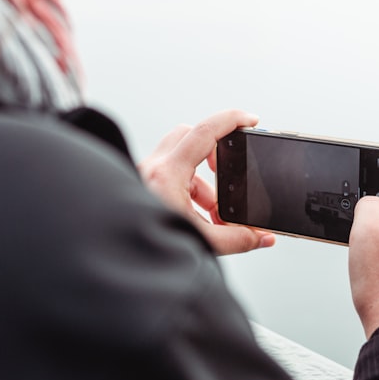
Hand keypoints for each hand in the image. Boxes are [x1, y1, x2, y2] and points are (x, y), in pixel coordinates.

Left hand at [139, 109, 275, 255]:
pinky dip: (188, 190)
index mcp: (166, 175)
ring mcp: (143, 175)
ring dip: (202, 181)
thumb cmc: (145, 250)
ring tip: (215, 213)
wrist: (116, 259)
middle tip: (230, 174)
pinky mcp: (139, 185)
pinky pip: (170, 175)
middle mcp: (151, 168)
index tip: (250, 120)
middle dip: (215, 155)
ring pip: (180, 158)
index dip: (232, 120)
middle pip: (190, 137)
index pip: (204, 132)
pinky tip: (196, 217)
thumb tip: (262, 237)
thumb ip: (236, 240)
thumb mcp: (200, 243)